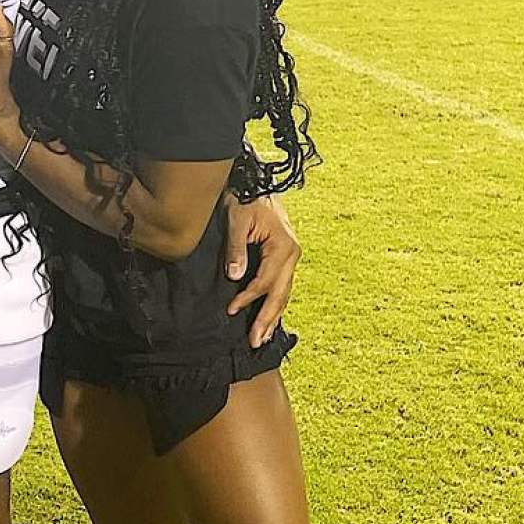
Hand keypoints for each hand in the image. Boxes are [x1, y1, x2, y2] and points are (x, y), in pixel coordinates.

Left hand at [224, 195, 299, 347]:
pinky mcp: (285, 258)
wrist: (256, 181)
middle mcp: (292, 254)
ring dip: (273, 317)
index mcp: (283, 246)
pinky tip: (269, 319)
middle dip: (267, 320)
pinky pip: (282, 286)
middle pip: (280, 294)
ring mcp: (291, 257)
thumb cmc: (245, 197)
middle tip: (255, 342)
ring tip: (261, 339)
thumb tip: (234, 276)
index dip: (248, 298)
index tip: (231, 310)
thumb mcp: (237, 218)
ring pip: (284, 293)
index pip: (265, 281)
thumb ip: (236, 248)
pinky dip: (275, 304)